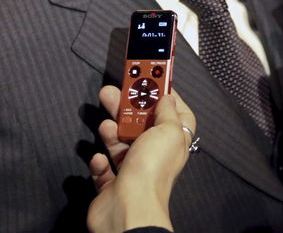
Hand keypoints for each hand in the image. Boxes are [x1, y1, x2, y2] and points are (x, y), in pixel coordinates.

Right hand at [87, 86, 195, 232]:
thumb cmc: (152, 169)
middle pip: (141, 124)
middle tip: (112, 91)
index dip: (164, 96)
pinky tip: (100, 158)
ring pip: (120, 142)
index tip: (151, 79)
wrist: (128, 208)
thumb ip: (167, 111)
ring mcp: (134, 170)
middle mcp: (156, 155)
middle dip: (126, 107)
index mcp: (174, 141)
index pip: (175, 114)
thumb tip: (168, 96)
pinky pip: (104, 167)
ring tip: (104, 123)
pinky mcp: (112, 184)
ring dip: (111, 131)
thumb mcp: (168, 130)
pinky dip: (100, 161)